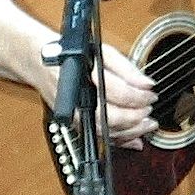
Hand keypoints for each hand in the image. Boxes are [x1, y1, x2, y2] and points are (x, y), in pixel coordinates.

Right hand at [30, 41, 161, 149]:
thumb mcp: (102, 52)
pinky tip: (134, 139)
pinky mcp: (77, 124)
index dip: (140, 96)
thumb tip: (146, 84)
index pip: (119, 94)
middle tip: (149, 110)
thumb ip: (126, 69)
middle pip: (113, 118)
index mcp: (85, 81)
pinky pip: (100, 138)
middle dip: (136, 117)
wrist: (42, 63)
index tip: (151, 94)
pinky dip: (119, 141)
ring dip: (131, 132)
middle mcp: (78, 102)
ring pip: (107, 133)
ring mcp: (75, 117)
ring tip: (147, 125)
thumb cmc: (70, 54)